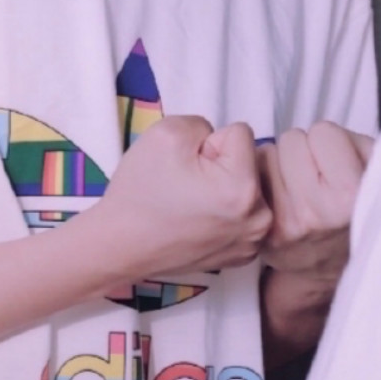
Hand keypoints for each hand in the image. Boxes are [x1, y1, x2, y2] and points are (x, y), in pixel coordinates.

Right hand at [88, 116, 271, 282]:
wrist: (121, 244)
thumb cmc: (141, 188)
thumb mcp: (166, 132)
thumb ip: (203, 124)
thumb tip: (219, 142)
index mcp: (243, 187)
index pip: (240, 133)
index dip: (208, 141)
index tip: (187, 164)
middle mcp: (259, 219)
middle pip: (250, 161)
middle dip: (222, 163)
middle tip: (189, 183)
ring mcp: (253, 242)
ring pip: (248, 187)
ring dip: (226, 186)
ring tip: (193, 201)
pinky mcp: (243, 255)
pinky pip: (244, 213)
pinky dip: (226, 211)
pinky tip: (198, 220)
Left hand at [258, 122, 373, 285]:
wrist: (335, 263)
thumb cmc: (352, 206)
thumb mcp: (369, 172)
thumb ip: (355, 147)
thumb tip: (326, 133)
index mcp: (347, 196)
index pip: (323, 132)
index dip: (331, 142)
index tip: (337, 162)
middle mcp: (313, 213)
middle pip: (290, 140)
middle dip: (303, 150)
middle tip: (316, 174)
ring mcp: (283, 224)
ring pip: (266, 153)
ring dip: (279, 163)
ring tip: (298, 186)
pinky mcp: (261, 231)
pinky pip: (250, 176)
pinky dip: (262, 180)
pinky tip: (279, 197)